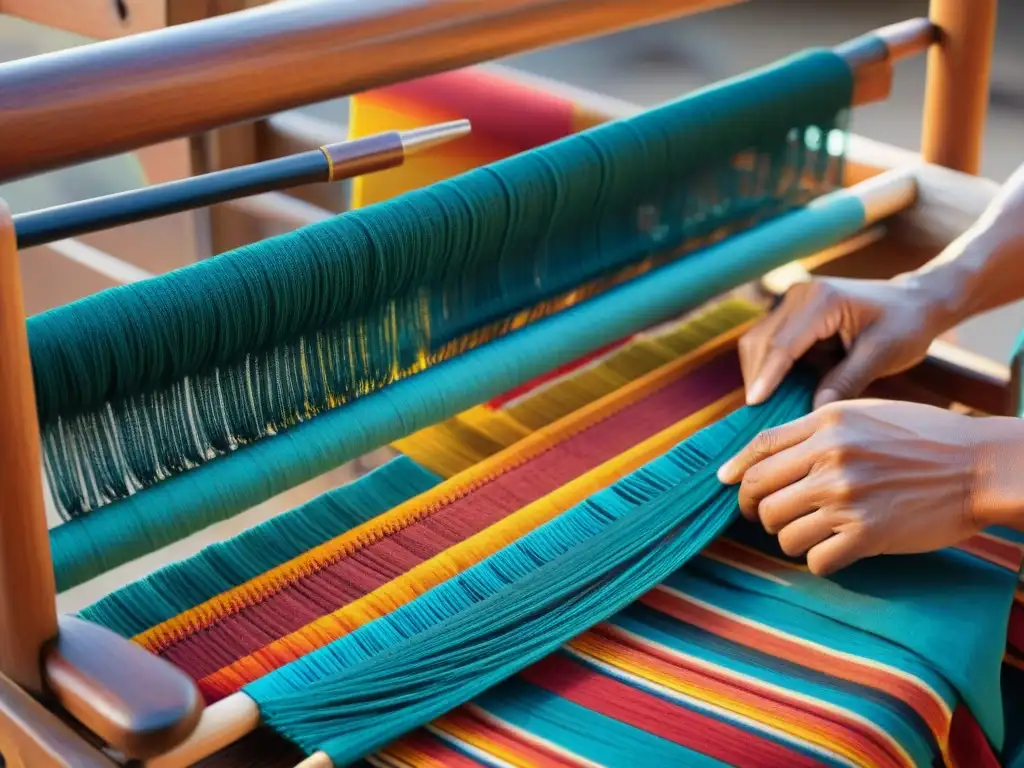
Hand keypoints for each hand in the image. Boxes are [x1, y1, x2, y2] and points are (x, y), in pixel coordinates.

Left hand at [716, 400, 1023, 576]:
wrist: (980, 466)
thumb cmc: (923, 438)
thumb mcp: (865, 415)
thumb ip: (815, 430)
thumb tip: (761, 454)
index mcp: (828, 422)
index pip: (758, 448)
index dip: (735, 470)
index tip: (726, 484)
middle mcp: (830, 456)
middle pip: (758, 493)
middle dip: (756, 509)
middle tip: (769, 517)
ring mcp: (846, 496)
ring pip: (780, 531)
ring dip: (790, 537)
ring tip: (814, 532)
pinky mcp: (866, 534)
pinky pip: (813, 560)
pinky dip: (819, 560)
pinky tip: (838, 550)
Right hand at [740, 277, 950, 408]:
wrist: (913, 301)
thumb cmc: (905, 325)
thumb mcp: (881, 355)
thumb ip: (847, 381)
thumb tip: (815, 411)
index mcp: (823, 299)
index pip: (783, 344)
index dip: (767, 377)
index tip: (755, 404)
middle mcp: (800, 293)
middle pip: (760, 340)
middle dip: (757, 377)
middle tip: (761, 413)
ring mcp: (792, 299)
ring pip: (757, 340)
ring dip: (759, 372)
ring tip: (768, 404)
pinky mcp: (791, 310)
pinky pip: (768, 340)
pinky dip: (767, 365)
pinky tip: (777, 389)